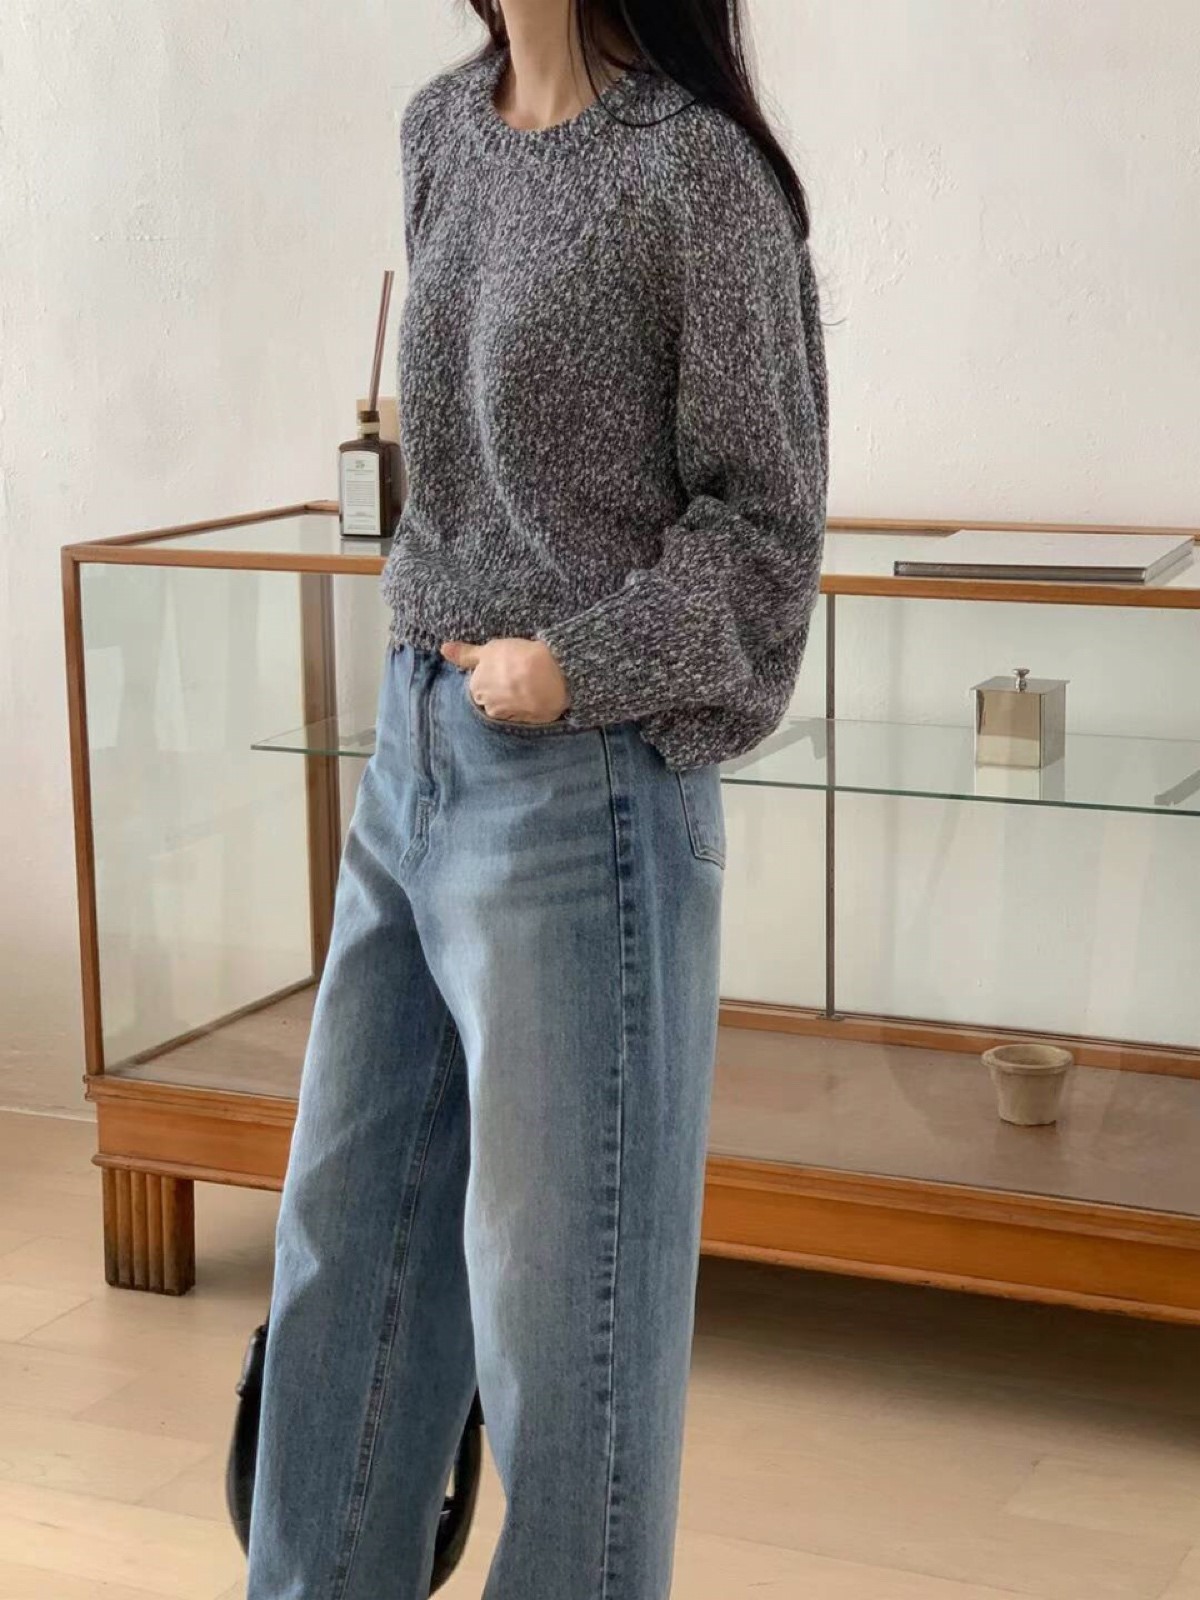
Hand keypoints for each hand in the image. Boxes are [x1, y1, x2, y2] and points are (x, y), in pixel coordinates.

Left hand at [441, 637, 571, 723]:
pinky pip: (523, 715)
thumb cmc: (518, 659)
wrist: (551, 676)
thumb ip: (465, 653)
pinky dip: (527, 707)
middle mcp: (488, 706)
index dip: (493, 674)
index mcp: (476, 688)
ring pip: (507, 708)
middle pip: (491, 698)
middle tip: (518, 674)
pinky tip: (536, 695)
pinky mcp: (527, 723)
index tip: (505, 666)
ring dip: (515, 700)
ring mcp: (508, 717)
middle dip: (501, 689)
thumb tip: (443, 650)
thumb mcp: (489, 649)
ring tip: (530, 684)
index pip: (479, 684)